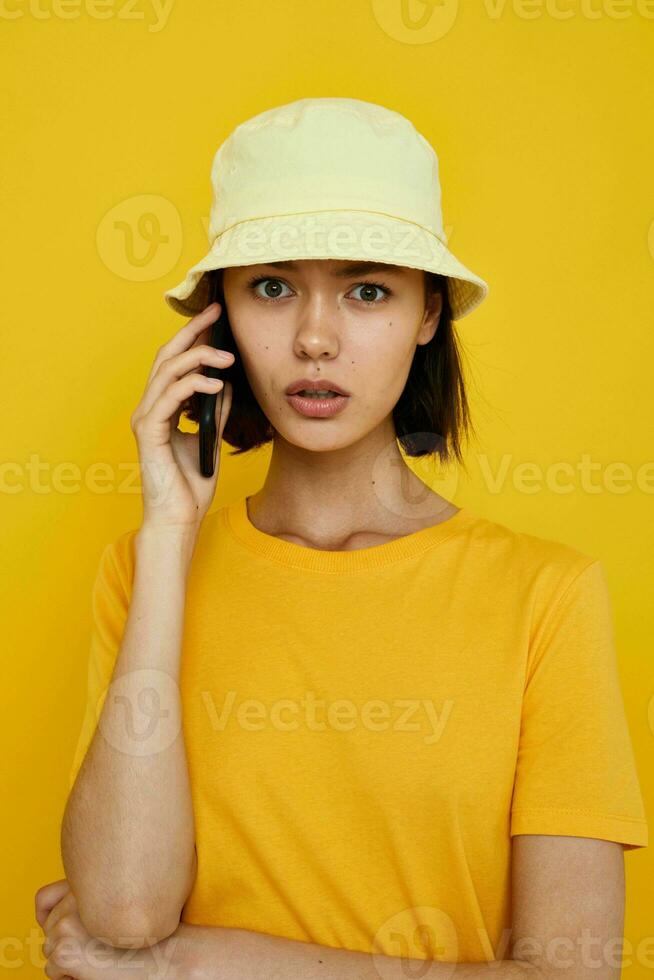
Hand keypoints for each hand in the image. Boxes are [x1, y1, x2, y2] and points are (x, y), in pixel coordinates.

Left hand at [35, 878, 184, 978]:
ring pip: (49, 950)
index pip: (43, 899)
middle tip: (97, 946)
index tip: (79, 930)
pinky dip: (68, 977)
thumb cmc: (148, 932)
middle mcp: (73, 899)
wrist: (167, 954)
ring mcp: (67, 925)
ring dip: (68, 959)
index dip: (57, 918)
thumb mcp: (121, 901)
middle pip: (48, 928)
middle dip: (66, 941)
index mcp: (86, 883)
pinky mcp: (65, 951)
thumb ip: (93, 895)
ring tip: (98, 957)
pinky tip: (94, 970)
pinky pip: (52, 971)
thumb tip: (50, 914)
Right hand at [130, 301, 234, 533]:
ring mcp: (146, 418)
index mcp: (161, 407)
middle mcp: (149, 407)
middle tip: (216, 312)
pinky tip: (216, 383)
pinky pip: (169, 397)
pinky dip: (193, 385)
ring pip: (167, 371)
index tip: (216, 316)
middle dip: (192, 331)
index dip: (194, 336)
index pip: (175, 362)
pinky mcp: (149, 432)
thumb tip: (228, 382)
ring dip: (199, 358)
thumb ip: (214, 410)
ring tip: (227, 356)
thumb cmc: (190, 484)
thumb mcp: (211, 438)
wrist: (179, 517)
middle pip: (167, 356)